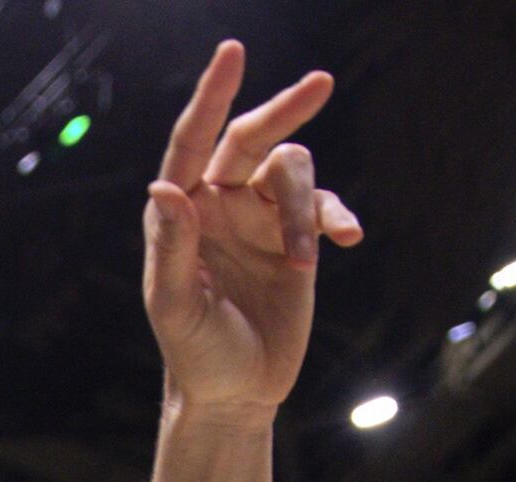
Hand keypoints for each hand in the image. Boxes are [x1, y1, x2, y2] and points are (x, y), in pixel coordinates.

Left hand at [143, 42, 363, 416]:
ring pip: (293, 174)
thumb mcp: (178, 306)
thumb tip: (166, 187)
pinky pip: (323, 207)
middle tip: (321, 84)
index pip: (192, 141)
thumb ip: (173, 247)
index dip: (211, 96)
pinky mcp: (296, 240)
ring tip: (304, 260)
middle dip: (284, 110)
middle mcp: (218, 204)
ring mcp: (259, 219)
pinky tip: (348, 238)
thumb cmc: (196, 354)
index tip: (234, 52)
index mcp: (181, 212)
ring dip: (304, 209)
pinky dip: (336, 216)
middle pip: (251, 138)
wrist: (237, 394)